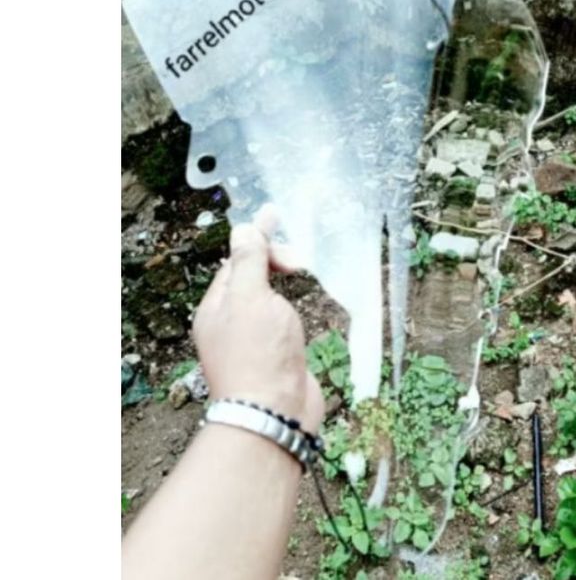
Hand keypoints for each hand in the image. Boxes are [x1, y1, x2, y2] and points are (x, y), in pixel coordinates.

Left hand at [192, 208, 323, 433]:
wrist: (275, 414)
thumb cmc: (259, 355)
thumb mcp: (250, 298)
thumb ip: (248, 262)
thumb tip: (242, 229)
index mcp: (216, 307)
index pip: (236, 261)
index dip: (257, 240)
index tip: (277, 218)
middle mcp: (230, 323)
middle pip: (251, 278)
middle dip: (273, 261)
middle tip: (298, 262)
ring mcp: (253, 341)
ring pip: (267, 299)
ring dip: (282, 282)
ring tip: (301, 271)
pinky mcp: (274, 356)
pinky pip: (280, 320)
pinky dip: (291, 306)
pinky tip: (301, 304)